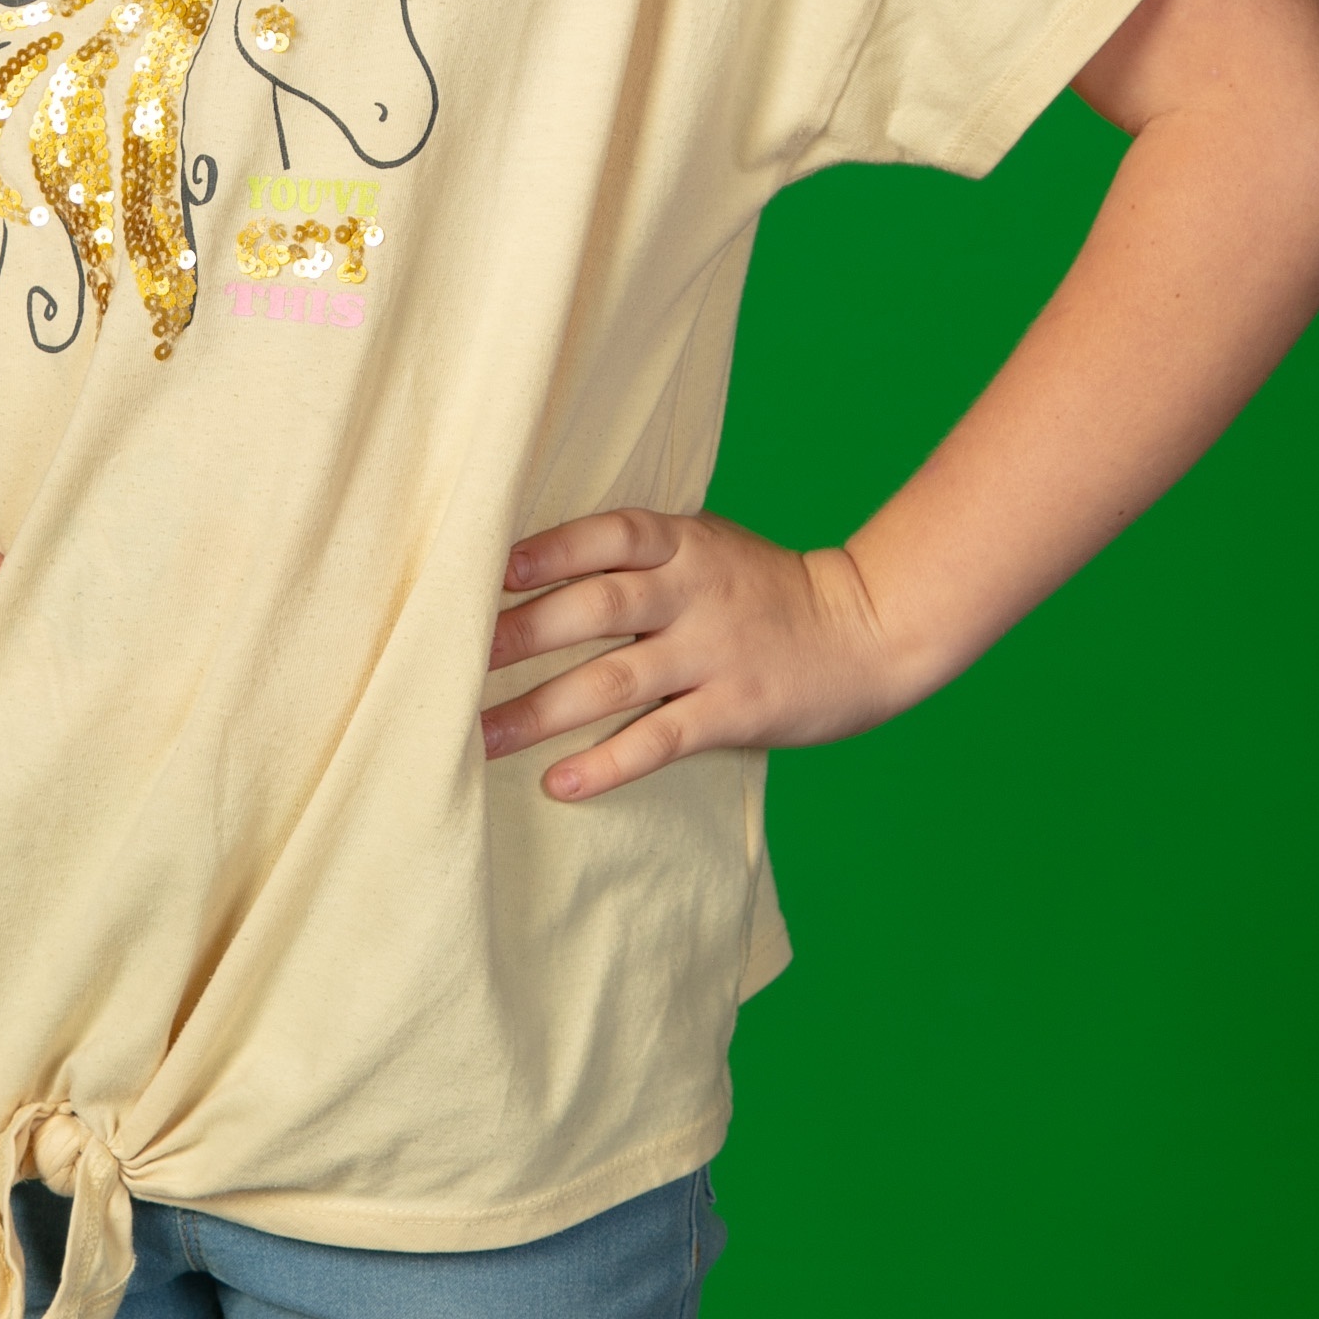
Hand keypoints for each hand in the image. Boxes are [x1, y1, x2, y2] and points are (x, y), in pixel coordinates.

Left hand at [480, 510, 912, 799]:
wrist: (868, 630)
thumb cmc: (764, 589)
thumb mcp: (708, 547)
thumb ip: (639, 554)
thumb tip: (527, 564)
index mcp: (685, 543)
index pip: (607, 535)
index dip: (546, 550)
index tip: (484, 570)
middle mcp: (695, 592)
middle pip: (595, 607)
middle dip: (518, 635)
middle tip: (451, 662)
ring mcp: (715, 653)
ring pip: (613, 681)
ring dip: (541, 711)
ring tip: (480, 737)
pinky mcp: (735, 710)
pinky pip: (660, 739)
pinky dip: (607, 763)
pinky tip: (560, 783)